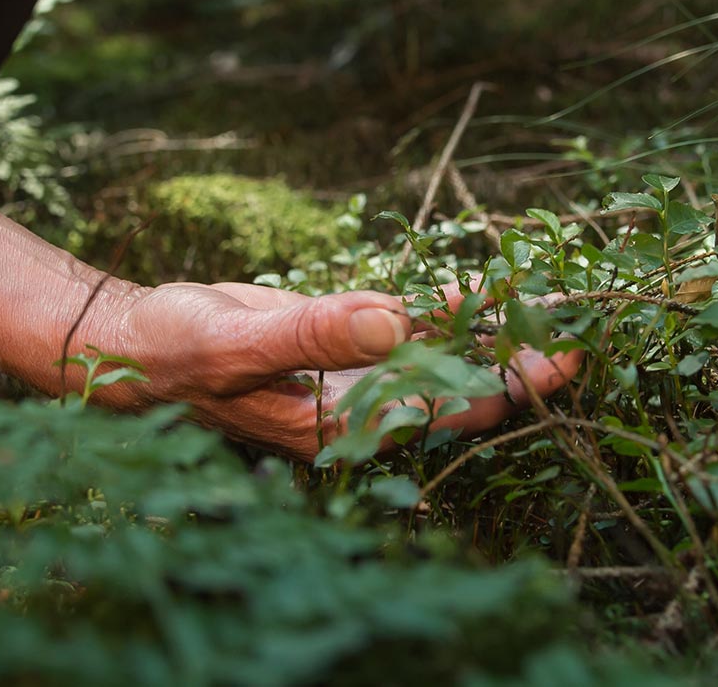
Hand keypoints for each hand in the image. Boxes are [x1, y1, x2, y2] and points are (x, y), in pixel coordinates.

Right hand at [91, 281, 582, 460]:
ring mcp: (355, 381)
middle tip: (583, 321)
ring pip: (444, 363)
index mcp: (342, 425)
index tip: (565, 346)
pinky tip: (484, 290)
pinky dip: (449, 314)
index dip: (513, 381)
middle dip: (523, 361)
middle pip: (464, 394)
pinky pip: (413, 336)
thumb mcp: (238, 340)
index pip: (451, 412)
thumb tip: (397, 319)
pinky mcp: (344, 351)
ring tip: (552, 301)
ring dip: (494, 335)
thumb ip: (315, 333)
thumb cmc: (176, 351)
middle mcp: (360, 411)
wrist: (134, 343)